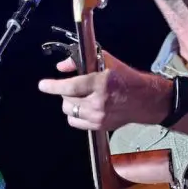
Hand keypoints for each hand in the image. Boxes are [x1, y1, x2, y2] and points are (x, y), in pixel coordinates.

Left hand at [38, 51, 169, 130]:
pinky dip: (75, 114)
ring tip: (79, 96)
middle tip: (73, 86)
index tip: (43, 85)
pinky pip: (76, 122)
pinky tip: (83, 107)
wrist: (144, 99)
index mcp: (101, 83)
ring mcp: (99, 117)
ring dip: (70, 103)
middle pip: (67, 100)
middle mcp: (99, 102)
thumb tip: (61, 67)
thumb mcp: (105, 61)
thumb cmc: (126, 78)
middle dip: (65, 92)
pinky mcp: (100, 126)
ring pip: (70, 111)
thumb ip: (80, 62)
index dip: (53, 86)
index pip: (71, 87)